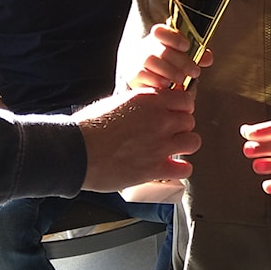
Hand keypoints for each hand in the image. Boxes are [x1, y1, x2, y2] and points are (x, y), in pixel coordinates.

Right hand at [75, 85, 200, 191]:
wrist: (77, 151)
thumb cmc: (90, 127)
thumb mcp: (117, 102)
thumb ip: (140, 105)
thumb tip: (149, 109)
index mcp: (150, 100)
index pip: (185, 99)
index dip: (181, 108)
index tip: (175, 114)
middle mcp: (160, 119)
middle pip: (189, 121)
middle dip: (180, 127)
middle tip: (169, 134)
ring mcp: (160, 144)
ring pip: (193, 142)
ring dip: (184, 146)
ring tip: (172, 150)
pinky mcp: (156, 168)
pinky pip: (185, 169)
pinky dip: (181, 170)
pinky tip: (171, 168)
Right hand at [127, 23, 211, 89]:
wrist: (142, 71)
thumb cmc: (167, 62)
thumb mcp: (182, 55)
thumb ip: (197, 54)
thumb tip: (207, 58)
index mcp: (159, 37)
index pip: (162, 31)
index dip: (174, 38)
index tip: (186, 46)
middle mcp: (146, 46)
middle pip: (162, 50)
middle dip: (181, 61)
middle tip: (194, 71)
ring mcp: (137, 59)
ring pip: (151, 61)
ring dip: (170, 72)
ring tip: (181, 79)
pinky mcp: (132, 74)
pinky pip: (142, 76)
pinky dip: (156, 81)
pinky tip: (167, 86)